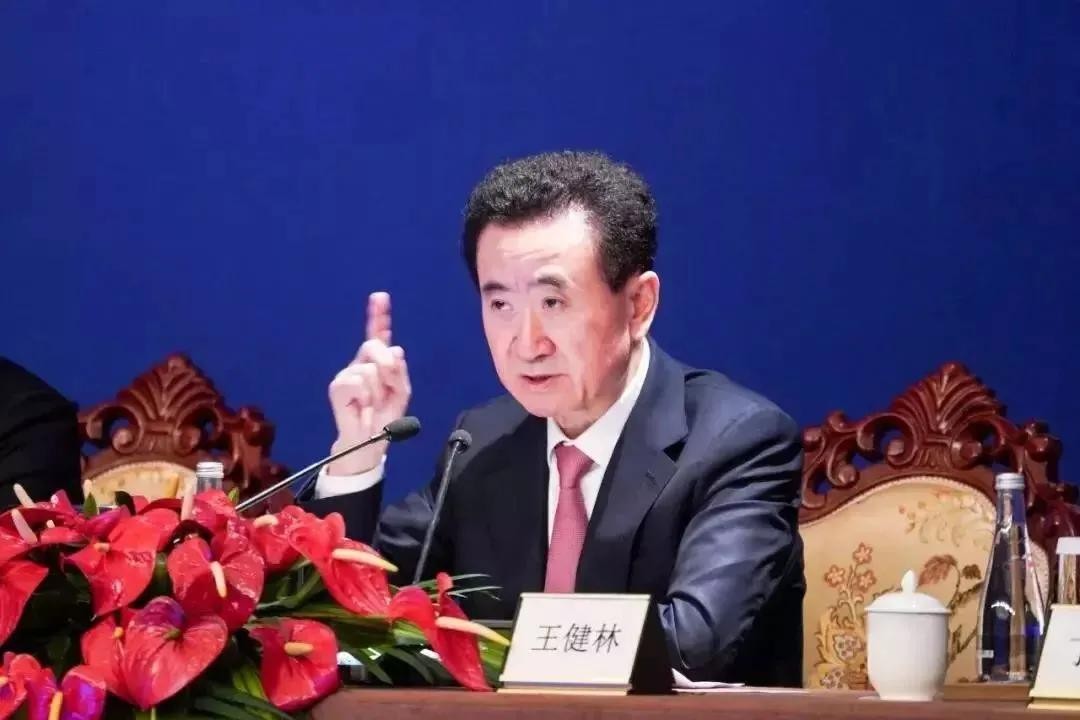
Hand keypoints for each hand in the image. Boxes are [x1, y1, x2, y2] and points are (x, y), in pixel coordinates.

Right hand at [327, 292, 411, 474]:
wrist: (370, 443)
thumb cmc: (384, 418)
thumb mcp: (401, 393)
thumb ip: (400, 372)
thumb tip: (395, 349)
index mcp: (378, 362)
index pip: (378, 335)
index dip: (378, 315)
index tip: (380, 297)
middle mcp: (361, 363)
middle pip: (376, 346)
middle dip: (389, 366)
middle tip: (388, 387)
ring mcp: (347, 374)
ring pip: (370, 368)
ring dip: (378, 390)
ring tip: (372, 404)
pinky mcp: (337, 387)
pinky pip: (358, 381)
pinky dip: (365, 396)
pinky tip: (361, 406)